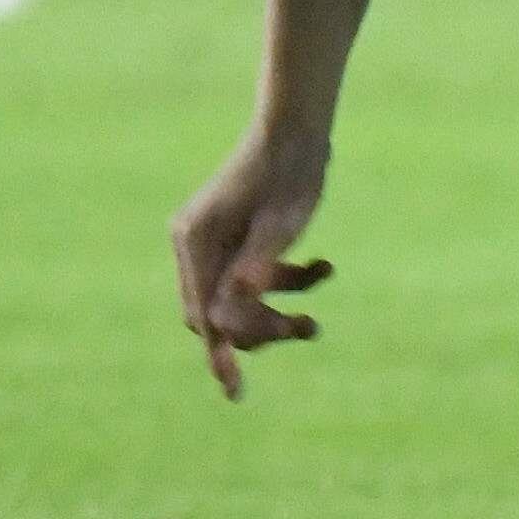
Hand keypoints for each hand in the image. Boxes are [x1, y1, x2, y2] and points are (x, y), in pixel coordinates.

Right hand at [167, 123, 336, 400]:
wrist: (300, 129)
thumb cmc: (290, 173)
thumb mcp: (281, 222)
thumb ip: (257, 265)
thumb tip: (231, 312)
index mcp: (195, 241)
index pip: (202, 313)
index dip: (218, 354)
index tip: (236, 390)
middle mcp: (197, 244)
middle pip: (219, 314)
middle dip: (260, 328)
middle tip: (306, 328)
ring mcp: (216, 243)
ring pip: (240, 303)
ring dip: (278, 313)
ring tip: (316, 319)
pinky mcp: (240, 240)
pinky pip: (258, 282)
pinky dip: (289, 284)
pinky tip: (324, 268)